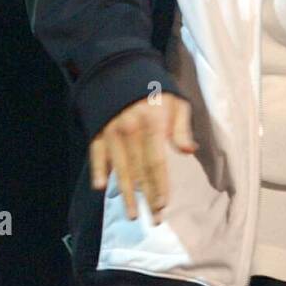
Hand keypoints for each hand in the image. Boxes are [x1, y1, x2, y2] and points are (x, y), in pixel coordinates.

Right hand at [88, 91, 197, 224]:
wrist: (121, 66)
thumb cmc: (155, 87)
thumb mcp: (176, 100)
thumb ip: (181, 127)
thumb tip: (189, 151)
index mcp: (151, 125)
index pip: (157, 163)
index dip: (160, 186)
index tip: (164, 206)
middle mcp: (130, 131)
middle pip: (139, 172)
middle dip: (147, 198)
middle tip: (154, 219)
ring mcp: (111, 132)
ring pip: (119, 169)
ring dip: (126, 194)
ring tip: (132, 214)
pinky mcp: (97, 130)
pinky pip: (96, 154)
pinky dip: (97, 171)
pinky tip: (100, 187)